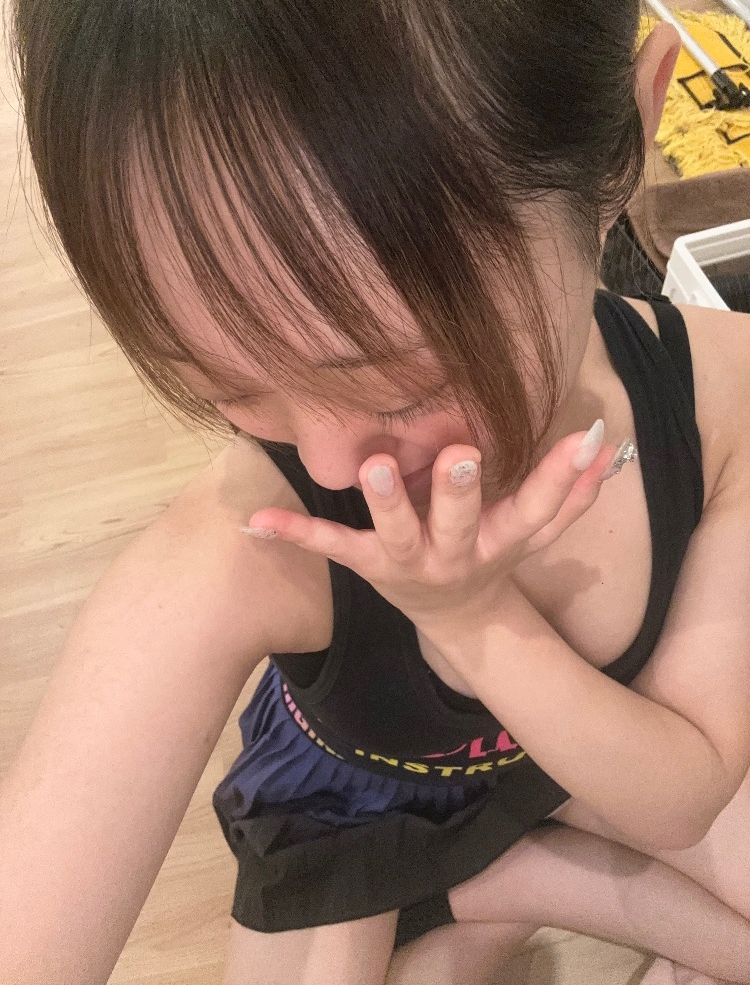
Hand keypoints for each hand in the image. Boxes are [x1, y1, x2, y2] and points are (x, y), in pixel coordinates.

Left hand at [241, 422, 618, 633]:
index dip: (561, 478)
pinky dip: (294, 533)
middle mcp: (455, 554)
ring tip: (374, 465)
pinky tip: (255, 520)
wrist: (455, 619)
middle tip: (458, 455)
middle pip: (461, 524)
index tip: (585, 438)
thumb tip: (606, 444)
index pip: (537, 511)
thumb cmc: (493, 557)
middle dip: (458, 492)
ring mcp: (407, 562)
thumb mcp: (536, 532)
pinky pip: (332, 548)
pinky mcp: (368, 565)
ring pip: (397, 534)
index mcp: (500, 542)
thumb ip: (571, 492)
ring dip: (386, 501)